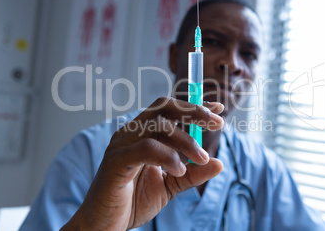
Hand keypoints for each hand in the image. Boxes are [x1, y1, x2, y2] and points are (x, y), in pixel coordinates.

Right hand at [61, 97, 223, 230]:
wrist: (105, 225)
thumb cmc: (133, 202)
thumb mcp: (170, 186)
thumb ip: (192, 174)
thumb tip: (219, 163)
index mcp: (143, 134)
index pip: (170, 109)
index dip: (195, 106)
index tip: (218, 109)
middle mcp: (131, 133)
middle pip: (164, 107)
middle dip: (194, 112)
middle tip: (217, 124)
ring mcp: (122, 144)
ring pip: (158, 126)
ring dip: (186, 140)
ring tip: (200, 159)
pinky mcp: (117, 161)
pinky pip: (146, 148)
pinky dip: (167, 156)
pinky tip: (178, 169)